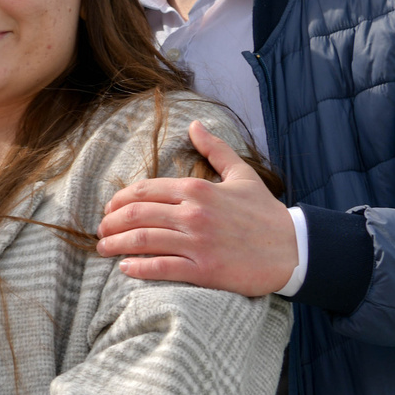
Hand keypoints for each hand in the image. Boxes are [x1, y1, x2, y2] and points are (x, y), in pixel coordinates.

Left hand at [97, 121, 296, 294]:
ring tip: (104, 248)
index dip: (120, 200)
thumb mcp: (242, 175)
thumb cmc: (266, 214)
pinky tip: (125, 268)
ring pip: (143, 240)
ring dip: (116, 244)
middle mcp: (193, 213)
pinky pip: (161, 268)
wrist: (294, 249)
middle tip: (100, 231)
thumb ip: (216, 149)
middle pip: (137, 214)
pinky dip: (138, 268)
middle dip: (111, 222)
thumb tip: (195, 124)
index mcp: (198, 189)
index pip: (145, 190)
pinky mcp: (204, 270)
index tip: (109, 208)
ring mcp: (197, 243)